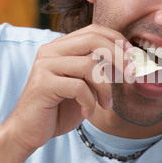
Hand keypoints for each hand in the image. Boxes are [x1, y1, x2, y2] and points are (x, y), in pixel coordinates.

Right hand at [1, 24, 132, 151]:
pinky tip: (88, 113)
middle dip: (118, 57)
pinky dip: (90, 102)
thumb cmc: (59, 108)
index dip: (116, 40)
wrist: (29, 131)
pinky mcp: (43, 84)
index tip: (133, 55)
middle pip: (93, 40)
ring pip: (89, 65)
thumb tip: (128, 61)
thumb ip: (98, 70)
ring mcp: (45, 66)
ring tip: (106, 104)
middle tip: (131, 75)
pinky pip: (79, 87)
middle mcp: (50, 51)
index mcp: (60, 47)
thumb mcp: (84, 85)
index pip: (93, 31)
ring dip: (105, 88)